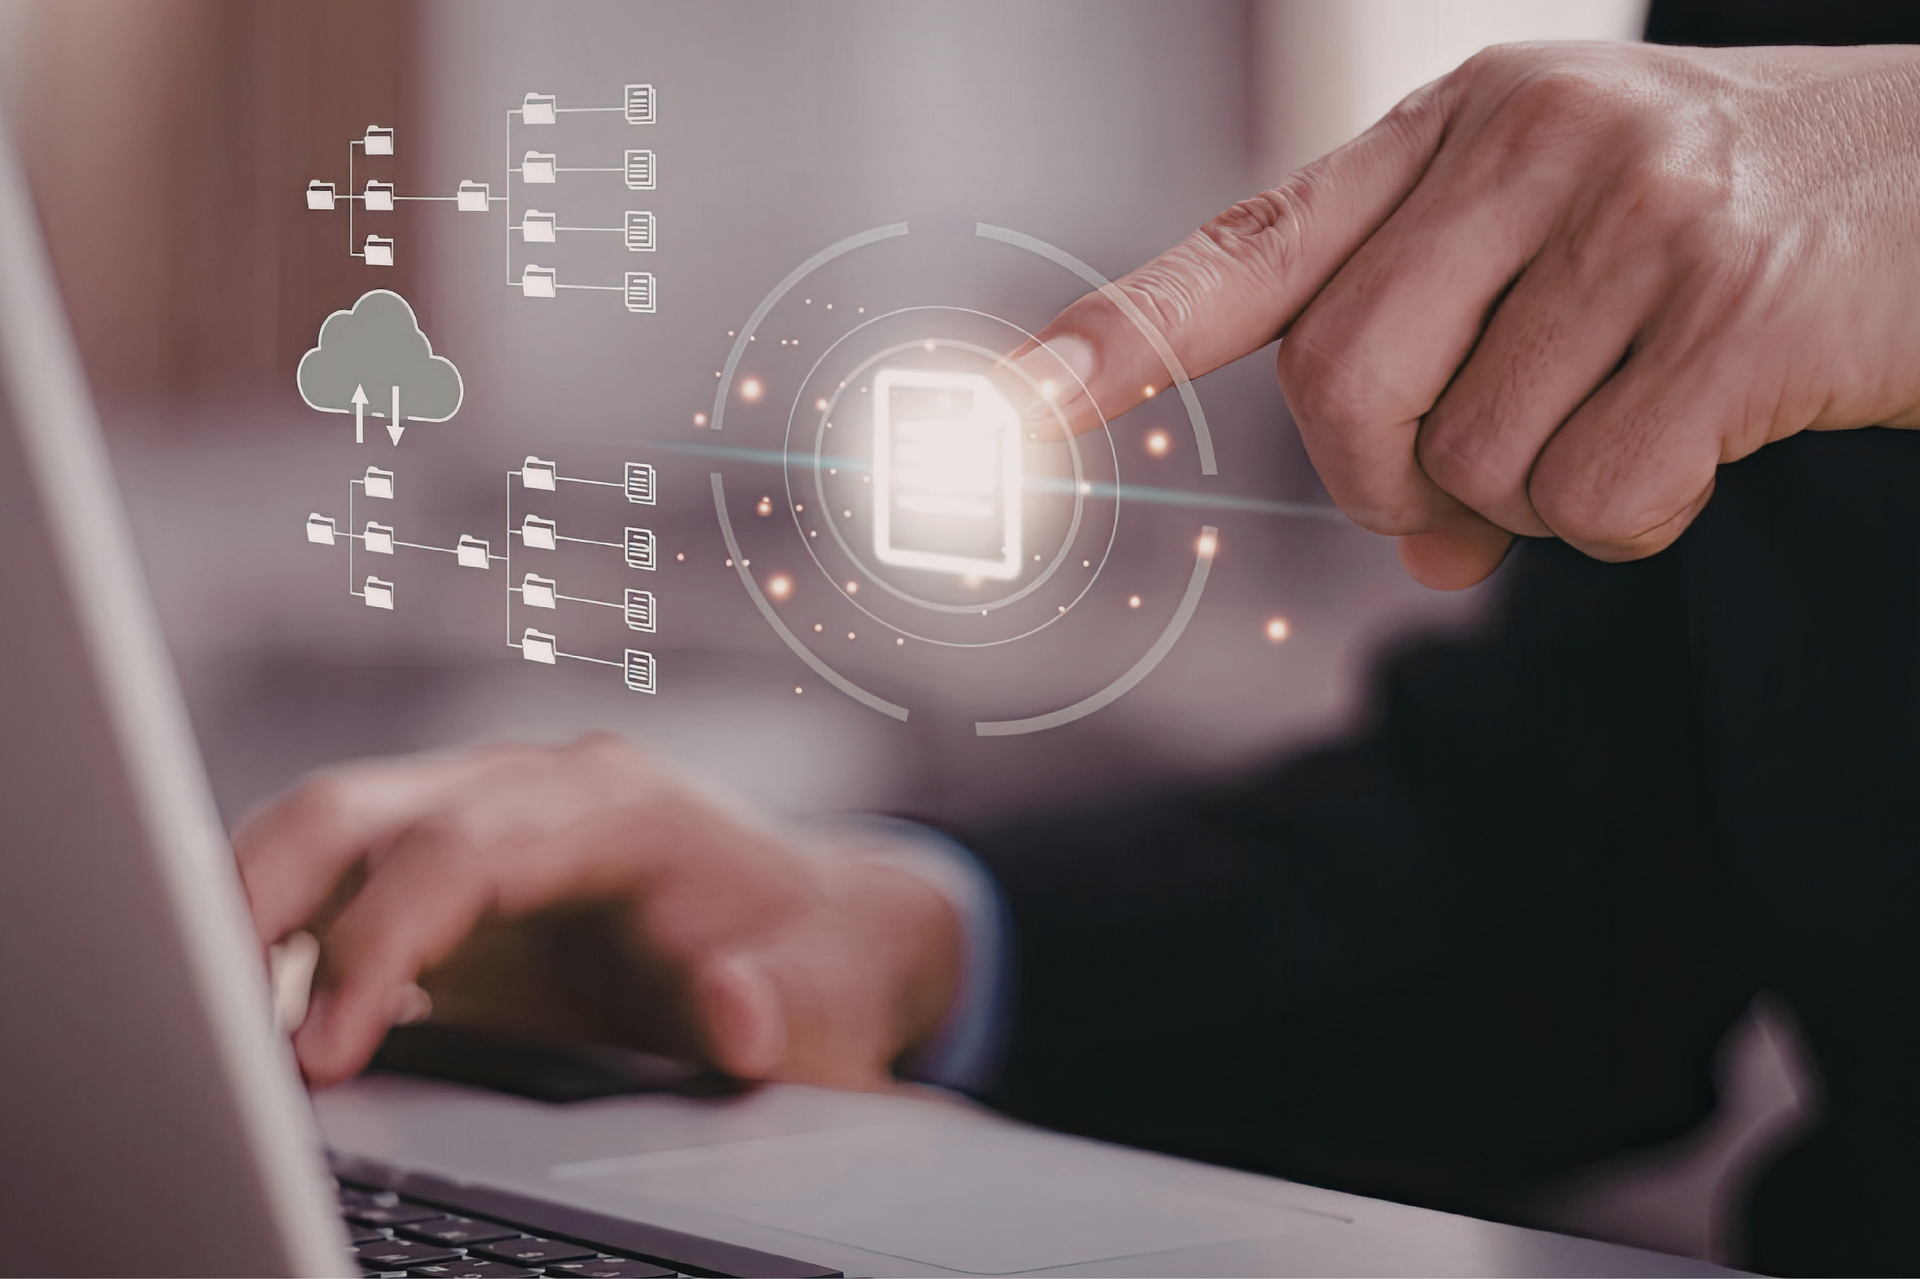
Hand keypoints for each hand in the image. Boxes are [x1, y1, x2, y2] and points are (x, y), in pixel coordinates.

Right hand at [235, 733, 959, 1088]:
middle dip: (260, 903)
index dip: (380, 945)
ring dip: (247, 913)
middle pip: (358, 808)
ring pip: (324, 830)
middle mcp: (532, 790)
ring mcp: (482, 818)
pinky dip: (277, 933)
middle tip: (203, 1026)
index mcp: (618, 806)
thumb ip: (778, 1006)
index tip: (324, 1052)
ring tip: (200, 1024)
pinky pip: (335, 879)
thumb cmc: (813, 960)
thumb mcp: (825, 995)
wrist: (815, 931)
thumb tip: (734, 1017)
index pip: (462, 850)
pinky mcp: (448, 868)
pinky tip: (247, 1011)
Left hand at [1013, 42, 1919, 587]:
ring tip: (1637, 415)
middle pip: (1338, 390)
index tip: (1004, 410)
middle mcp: (1529, 143)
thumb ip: (1453, 369)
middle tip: (1463, 497)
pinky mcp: (1736, 309)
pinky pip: (1594, 506)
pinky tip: (1708, 441)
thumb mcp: (1567, 246)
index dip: (1120, 337)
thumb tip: (1417, 553)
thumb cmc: (1730, 221)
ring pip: (1473, 466)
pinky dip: (1632, 522)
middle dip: (1383, 483)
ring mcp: (1635, 216)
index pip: (1251, 248)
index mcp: (1455, 127)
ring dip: (1535, 500)